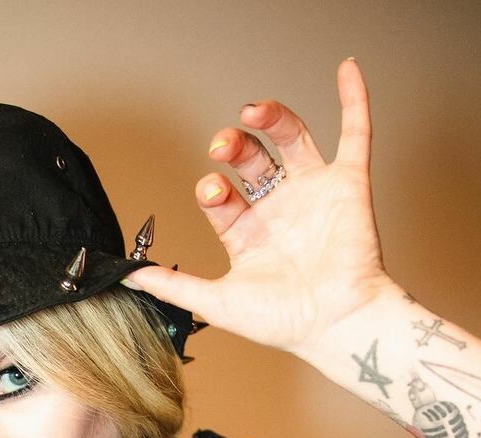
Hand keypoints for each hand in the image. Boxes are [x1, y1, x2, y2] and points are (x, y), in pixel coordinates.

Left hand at [122, 58, 395, 360]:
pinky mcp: (348, 186)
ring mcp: (313, 195)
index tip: (210, 191)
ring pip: (291, 139)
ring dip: (272, 118)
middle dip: (233, 148)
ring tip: (251, 111)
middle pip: (252, 161)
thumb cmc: (282, 322)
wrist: (332, 325)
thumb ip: (171, 286)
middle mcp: (279, 210)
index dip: (212, 188)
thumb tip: (126, 277)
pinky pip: (355, 134)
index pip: (222, 196)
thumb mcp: (214, 302)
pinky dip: (353, 100)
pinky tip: (346, 70)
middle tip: (221, 145)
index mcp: (249, 235)